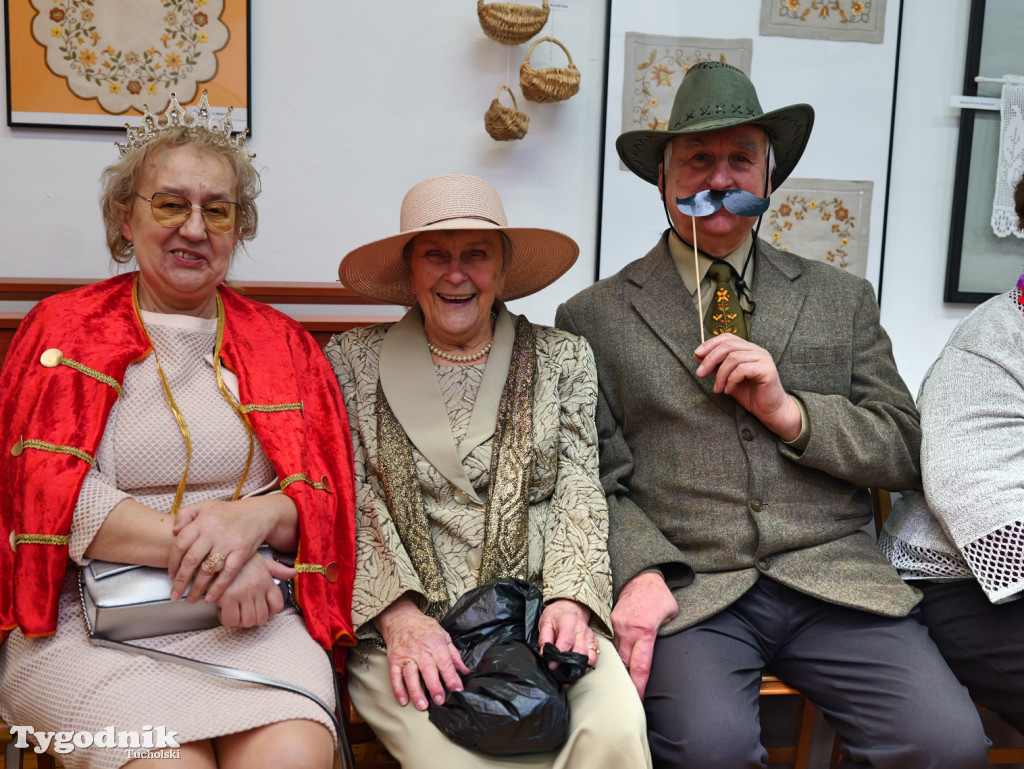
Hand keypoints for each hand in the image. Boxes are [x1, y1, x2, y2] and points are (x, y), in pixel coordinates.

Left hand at [168, 496, 295, 602]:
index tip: (171, 575)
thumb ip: (185, 515)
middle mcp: (214, 532)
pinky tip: (211, 597)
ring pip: (208, 569)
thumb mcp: (204, 507)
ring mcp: (228, 543)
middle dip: (181, 580)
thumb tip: (174, 531)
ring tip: (191, 599)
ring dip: (198, 588)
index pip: (181, 544)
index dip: (173, 562)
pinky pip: (228, 573)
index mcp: (202, 522)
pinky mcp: (242, 552)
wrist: (258, 513)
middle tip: (176, 594)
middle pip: (192, 560)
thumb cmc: (228, 513)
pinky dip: (218, 587)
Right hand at [215, 552, 296, 627]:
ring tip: (234, 612)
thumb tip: (295, 572)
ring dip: (240, 621)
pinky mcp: (227, 597)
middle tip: (244, 614)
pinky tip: (223, 611)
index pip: (278, 605)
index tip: (262, 612)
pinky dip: (227, 620)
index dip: (270, 613)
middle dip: (253, 620)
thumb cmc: (238, 558)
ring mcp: (243, 593)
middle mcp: (257, 587)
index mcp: (266, 580)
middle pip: (262, 617)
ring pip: (248, 621)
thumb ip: (278, 569)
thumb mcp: (262, 561)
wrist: (216, 552)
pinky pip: (231, 620)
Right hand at [374, 595, 468, 710]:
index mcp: (435, 644)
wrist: (401, 618)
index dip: (451, 677)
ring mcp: (406, 656)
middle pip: (428, 670)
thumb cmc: (425, 628)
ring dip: (416, 691)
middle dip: (434, 686)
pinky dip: (398, 689)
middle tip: (440, 701)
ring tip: (422, 706)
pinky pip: (395, 676)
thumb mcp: (444, 635)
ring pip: (410, 675)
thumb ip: (454, 655)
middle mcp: (420, 651)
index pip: (445, 663)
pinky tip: (404, 701)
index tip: (457, 689)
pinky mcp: (394, 660)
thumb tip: (464, 672)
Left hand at [538, 599, 597, 668]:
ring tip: (568, 669)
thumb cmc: (557, 616)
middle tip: (560, 669)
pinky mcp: (594, 642)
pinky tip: (577, 664)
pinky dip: (587, 664)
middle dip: (569, 664)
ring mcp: (589, 636)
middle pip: (580, 651)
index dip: (559, 656)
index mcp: (568, 622)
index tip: (552, 665)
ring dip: (579, 666)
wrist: (570, 608)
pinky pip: (594, 657)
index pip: (566, 641)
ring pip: (590, 657)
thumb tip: (544, 654)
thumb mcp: (545, 623)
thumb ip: (544, 638)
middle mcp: (581, 630)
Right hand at [611, 571, 677, 699]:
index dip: (638, 685)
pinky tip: (615, 663)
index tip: (638, 699)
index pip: (640, 666)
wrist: (640, 576)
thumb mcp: (671, 614)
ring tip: (619, 684)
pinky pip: (611, 643)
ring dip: (618, 668)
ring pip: (615, 654)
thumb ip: (666, 632)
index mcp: (645, 632)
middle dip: (625, 682)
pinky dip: (614, 654)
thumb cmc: (659, 596)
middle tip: (627, 698)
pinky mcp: (610, 621)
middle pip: (624, 664)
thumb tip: (661, 646)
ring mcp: (616, 626)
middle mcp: (628, 631)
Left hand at [694, 334, 801, 440]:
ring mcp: (763, 358)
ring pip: (733, 357)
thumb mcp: (726, 378)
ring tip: (717, 389)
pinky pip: (742, 369)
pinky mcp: (767, 369)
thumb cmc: (749, 393)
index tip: (696, 355)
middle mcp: (756, 350)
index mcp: (747, 348)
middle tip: (700, 374)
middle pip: (728, 346)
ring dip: (720, 375)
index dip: (710, 344)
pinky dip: (731, 380)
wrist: (769, 410)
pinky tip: (728, 390)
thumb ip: (715, 366)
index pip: (727, 337)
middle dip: (710, 359)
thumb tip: (697, 355)